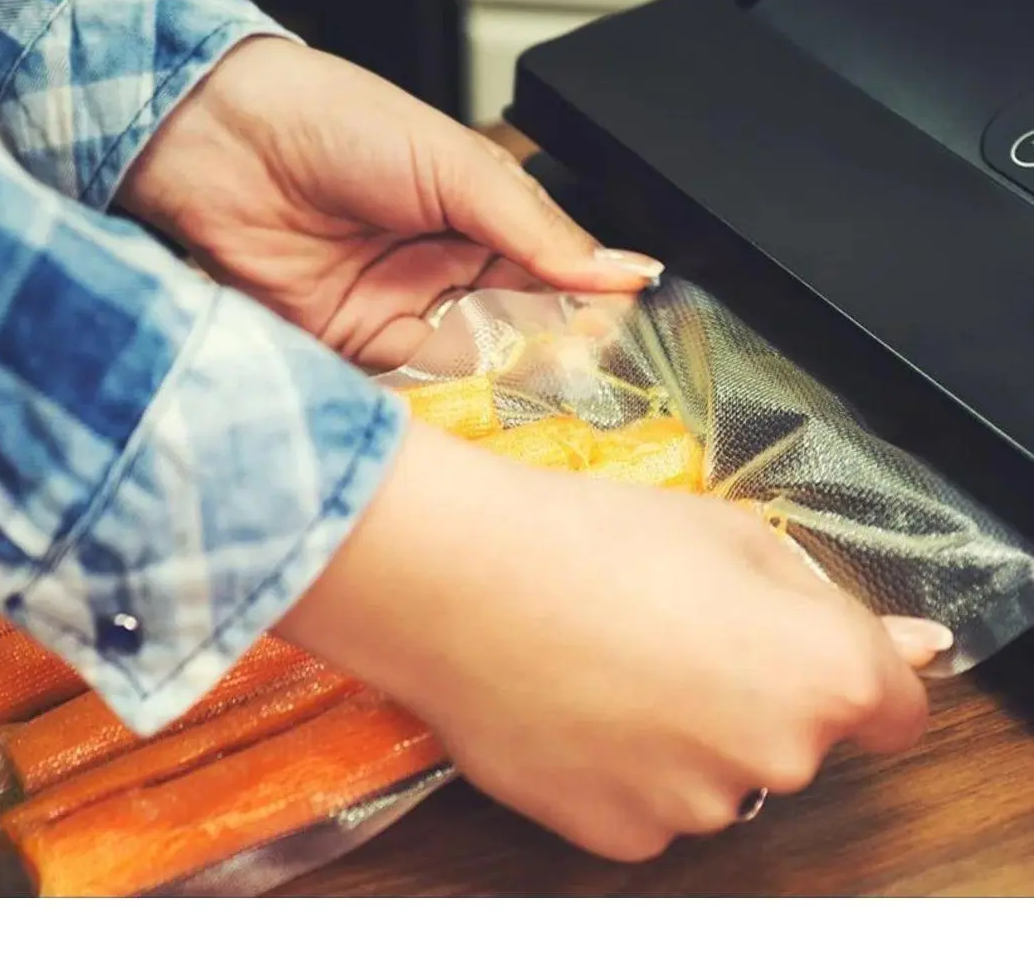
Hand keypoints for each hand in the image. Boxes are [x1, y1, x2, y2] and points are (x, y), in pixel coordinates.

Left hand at [118, 37, 661, 369]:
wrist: (218, 141)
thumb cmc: (332, 121)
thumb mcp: (454, 164)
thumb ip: (534, 226)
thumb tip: (618, 269)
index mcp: (480, 217)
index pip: (553, 274)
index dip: (587, 304)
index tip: (621, 333)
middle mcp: (444, 269)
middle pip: (518, 329)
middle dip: (551, 352)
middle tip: (586, 374)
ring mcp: (400, 312)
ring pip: (472, 364)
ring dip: (502, 380)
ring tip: (537, 391)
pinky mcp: (354, 350)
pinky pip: (411, 387)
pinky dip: (442, 399)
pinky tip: (472, 402)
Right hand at [279, 422, 947, 861]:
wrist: (463, 580)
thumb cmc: (593, 538)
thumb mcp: (729, 534)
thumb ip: (822, 602)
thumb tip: (905, 645)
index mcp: (821, 674)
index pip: (896, 709)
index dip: (857, 673)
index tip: (809, 655)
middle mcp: (774, 758)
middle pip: (796, 737)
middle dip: (755, 693)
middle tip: (676, 628)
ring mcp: (693, 808)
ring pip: (716, 774)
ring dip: (686, 733)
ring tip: (609, 661)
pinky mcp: (618, 835)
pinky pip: (648, 805)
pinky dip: (626, 767)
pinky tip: (578, 705)